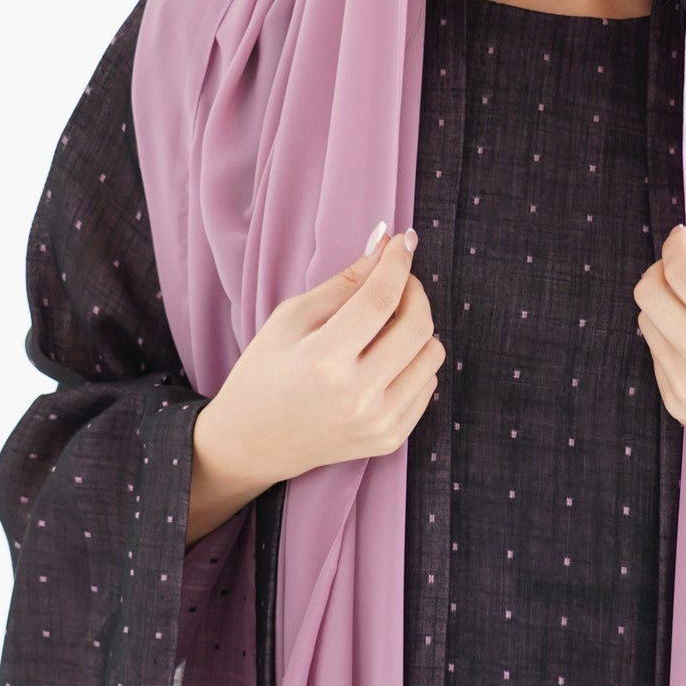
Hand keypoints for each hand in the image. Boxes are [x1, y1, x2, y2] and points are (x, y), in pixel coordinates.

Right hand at [187, 224, 444, 541]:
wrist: (253, 441)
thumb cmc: (265, 373)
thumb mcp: (290, 319)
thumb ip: (343, 283)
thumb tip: (384, 245)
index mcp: (323, 361)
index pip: (379, 300)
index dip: (396, 264)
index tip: (404, 243)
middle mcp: (356, 396)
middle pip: (416, 326)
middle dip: (413, 292)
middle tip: (397, 281)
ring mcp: (377, 423)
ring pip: (431, 355)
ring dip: (416, 328)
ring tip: (386, 326)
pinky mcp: (389, 439)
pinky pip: (428, 385)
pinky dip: (414, 363)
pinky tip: (385, 360)